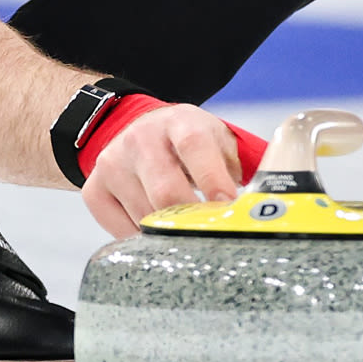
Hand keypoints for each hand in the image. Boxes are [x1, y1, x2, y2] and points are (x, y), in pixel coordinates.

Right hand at [81, 103, 244, 236]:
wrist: (136, 129)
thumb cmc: (188, 143)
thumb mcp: (217, 140)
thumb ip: (240, 167)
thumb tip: (268, 204)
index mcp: (180, 122)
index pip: (194, 146)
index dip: (212, 177)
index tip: (227, 207)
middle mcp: (141, 139)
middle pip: (165, 191)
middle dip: (191, 221)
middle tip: (210, 237)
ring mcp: (113, 163)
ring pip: (144, 216)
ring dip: (168, 233)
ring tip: (184, 231)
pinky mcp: (94, 187)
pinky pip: (118, 229)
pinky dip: (140, 238)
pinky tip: (154, 229)